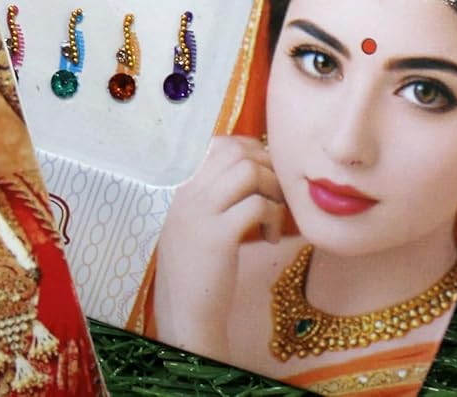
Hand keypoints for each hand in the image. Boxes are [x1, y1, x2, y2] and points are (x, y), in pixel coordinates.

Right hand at [149, 135, 285, 356]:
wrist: (184, 312)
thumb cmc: (195, 268)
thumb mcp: (196, 222)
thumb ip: (214, 195)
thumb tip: (251, 168)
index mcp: (182, 186)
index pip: (219, 144)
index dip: (250, 151)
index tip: (263, 173)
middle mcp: (188, 192)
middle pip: (237, 151)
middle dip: (266, 166)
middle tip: (274, 194)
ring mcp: (201, 212)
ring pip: (248, 171)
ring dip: (271, 188)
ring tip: (273, 213)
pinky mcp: (219, 235)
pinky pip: (257, 205)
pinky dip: (273, 217)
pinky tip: (268, 238)